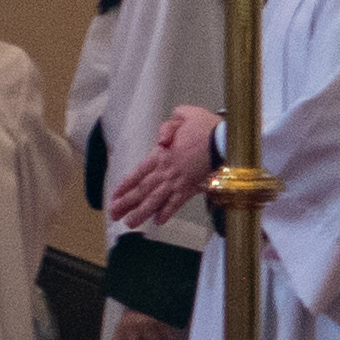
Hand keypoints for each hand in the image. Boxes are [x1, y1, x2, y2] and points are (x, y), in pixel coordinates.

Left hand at [105, 103, 222, 232]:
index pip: (138, 172)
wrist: (226, 140)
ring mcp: (178, 181)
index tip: (114, 196)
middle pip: (143, 189)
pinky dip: (167, 212)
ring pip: (156, 199)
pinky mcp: (192, 188)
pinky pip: (176, 203)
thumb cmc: (206, 127)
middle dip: (127, 203)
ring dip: (142, 212)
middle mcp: (166, 170)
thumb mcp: (183, 115)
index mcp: (161, 154)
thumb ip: (167, 126)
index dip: (125, 185)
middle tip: (113, 214)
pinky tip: (158, 222)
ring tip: (129, 223)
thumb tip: (161, 140)